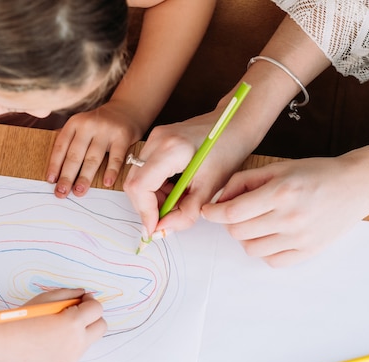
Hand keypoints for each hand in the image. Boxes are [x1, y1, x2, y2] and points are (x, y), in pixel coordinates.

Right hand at [0, 288, 106, 361]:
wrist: (5, 342)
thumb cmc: (24, 317)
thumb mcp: (47, 298)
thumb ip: (70, 294)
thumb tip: (84, 294)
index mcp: (73, 322)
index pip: (96, 309)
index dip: (90, 301)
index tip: (82, 299)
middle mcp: (76, 342)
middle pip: (101, 327)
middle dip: (92, 316)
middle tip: (78, 311)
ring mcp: (72, 357)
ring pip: (90, 340)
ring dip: (83, 330)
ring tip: (61, 326)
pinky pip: (77, 351)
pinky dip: (71, 343)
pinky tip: (54, 339)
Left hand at [46, 101, 143, 197]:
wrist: (126, 110)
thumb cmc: (99, 124)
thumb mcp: (81, 125)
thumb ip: (69, 141)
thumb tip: (54, 167)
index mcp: (74, 123)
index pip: (61, 146)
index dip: (54, 164)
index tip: (51, 180)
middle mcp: (88, 125)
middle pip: (75, 155)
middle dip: (67, 176)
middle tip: (61, 193)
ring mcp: (106, 130)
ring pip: (93, 158)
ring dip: (85, 177)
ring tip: (79, 191)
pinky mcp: (122, 136)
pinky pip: (116, 157)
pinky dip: (111, 171)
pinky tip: (106, 182)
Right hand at [124, 111, 247, 236]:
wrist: (234, 124)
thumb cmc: (228, 150)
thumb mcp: (210, 188)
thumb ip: (186, 212)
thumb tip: (164, 230)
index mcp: (170, 149)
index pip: (140, 187)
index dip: (145, 212)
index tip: (156, 229)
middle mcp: (156, 141)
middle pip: (134, 184)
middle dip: (148, 207)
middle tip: (168, 219)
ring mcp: (154, 139)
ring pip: (138, 179)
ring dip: (153, 198)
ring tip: (177, 203)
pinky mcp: (156, 141)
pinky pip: (145, 171)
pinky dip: (156, 188)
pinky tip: (176, 191)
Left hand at [201, 156, 368, 266]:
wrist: (356, 185)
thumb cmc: (315, 173)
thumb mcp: (277, 167)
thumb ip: (243, 181)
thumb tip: (219, 200)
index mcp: (280, 192)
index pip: (232, 213)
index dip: (213, 213)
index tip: (208, 211)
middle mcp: (290, 218)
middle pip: (238, 231)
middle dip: (229, 222)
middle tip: (238, 212)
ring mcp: (300, 239)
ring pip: (251, 248)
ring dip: (246, 236)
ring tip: (257, 222)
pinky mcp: (308, 252)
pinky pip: (271, 260)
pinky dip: (265, 250)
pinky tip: (272, 235)